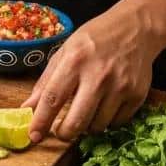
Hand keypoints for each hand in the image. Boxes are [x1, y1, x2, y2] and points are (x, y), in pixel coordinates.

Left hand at [22, 5, 161, 143]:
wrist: (135, 29)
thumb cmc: (95, 39)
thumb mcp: (65, 51)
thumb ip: (46, 81)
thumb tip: (27, 108)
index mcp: (74, 61)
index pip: (52, 98)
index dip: (41, 121)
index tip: (33, 136)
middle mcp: (98, 76)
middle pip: (77, 120)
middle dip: (64, 133)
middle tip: (61, 132)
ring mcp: (120, 87)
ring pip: (97, 126)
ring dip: (87, 126)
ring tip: (85, 110)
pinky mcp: (137, 95)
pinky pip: (117, 123)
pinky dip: (107, 121)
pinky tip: (104, 107)